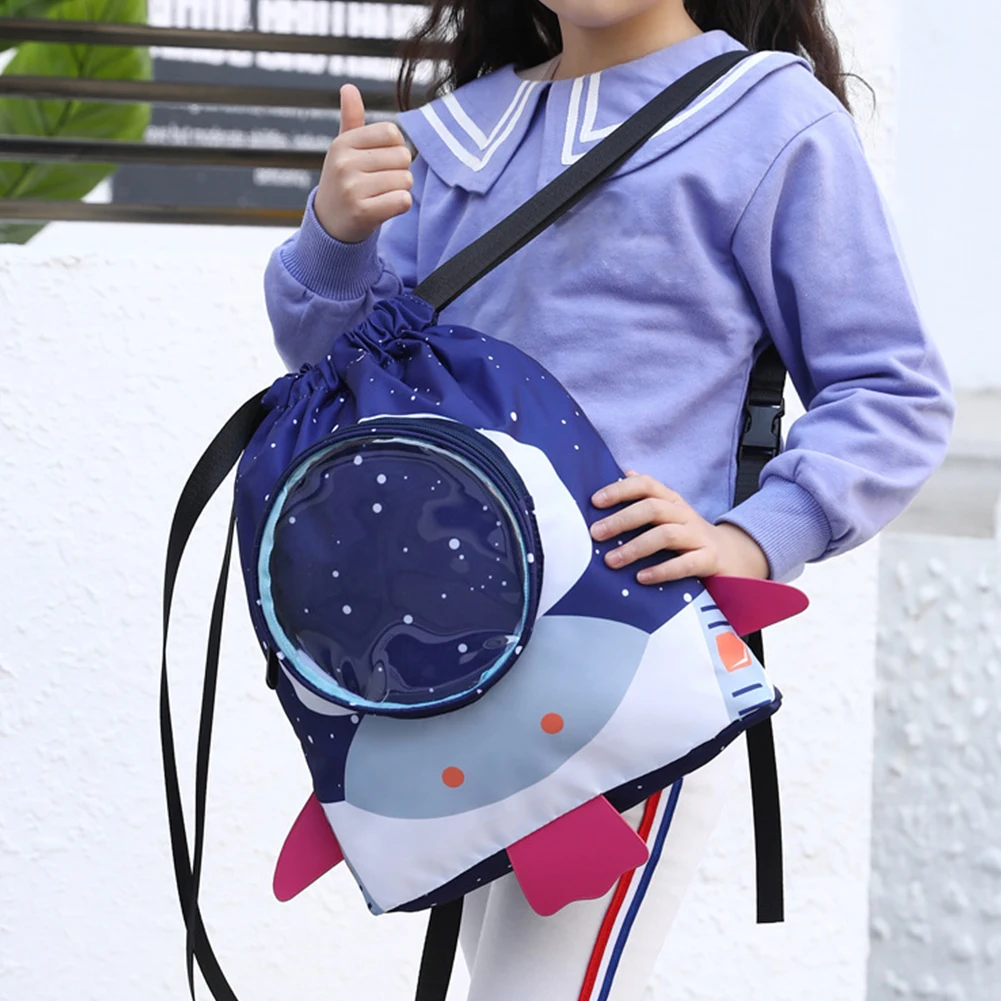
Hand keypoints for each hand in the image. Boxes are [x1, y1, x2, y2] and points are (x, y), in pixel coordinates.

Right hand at [314, 83, 413, 242]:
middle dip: (400, 171)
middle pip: (402, 157)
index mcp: (343, 143)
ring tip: (381, 195)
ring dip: (401, 190)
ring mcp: (352, 189)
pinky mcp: (362, 212)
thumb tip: (349, 87)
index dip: (397, 147)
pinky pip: (402, 201)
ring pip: (405, 180)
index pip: (392, 133)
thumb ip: (351, 120)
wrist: (330, 224)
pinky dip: (401, 205)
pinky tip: (385, 208)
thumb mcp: (344, 150)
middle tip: (382, 183)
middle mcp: (344, 163)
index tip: (384, 161)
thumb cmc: (344, 182)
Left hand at [590, 471, 769, 582]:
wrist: (733, 556)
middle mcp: (684, 514)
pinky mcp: (710, 559)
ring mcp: (698, 536)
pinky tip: (642, 577)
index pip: (646, 484)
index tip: (595, 502)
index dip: (620, 490)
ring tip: (611, 561)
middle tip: (595, 534)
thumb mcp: (668, 513)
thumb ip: (646, 496)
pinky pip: (686, 564)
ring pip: (665, 535)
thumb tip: (624, 473)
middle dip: (621, 520)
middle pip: (652, 509)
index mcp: (671, 500)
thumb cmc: (689, 535)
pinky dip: (662, 571)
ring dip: (635, 548)